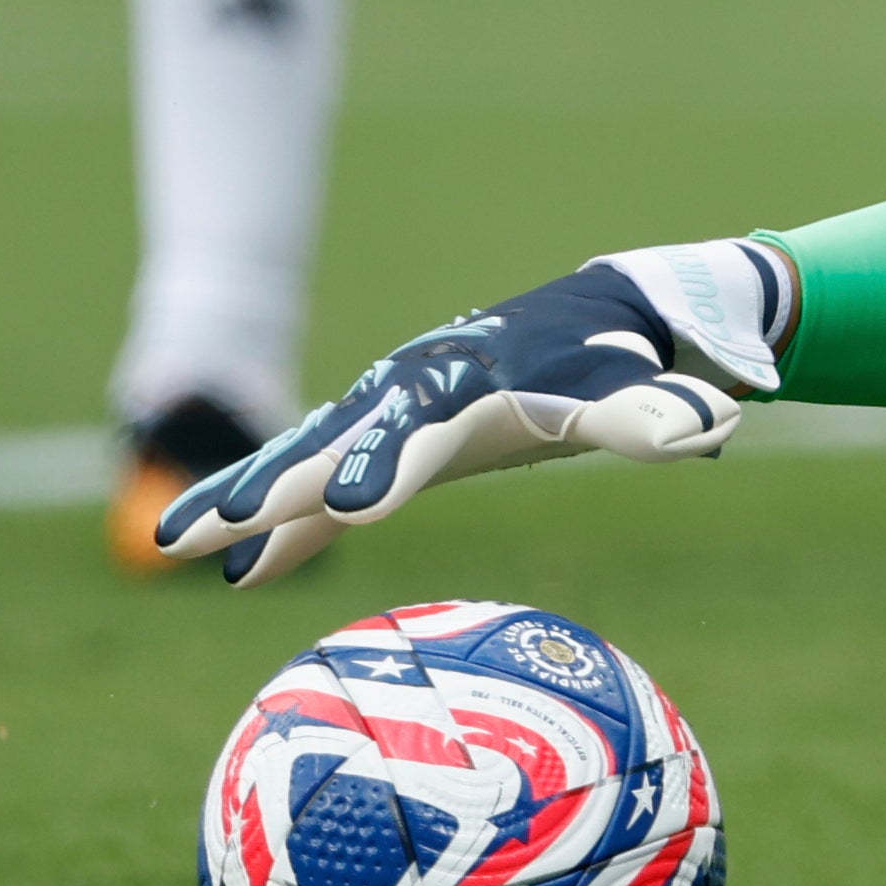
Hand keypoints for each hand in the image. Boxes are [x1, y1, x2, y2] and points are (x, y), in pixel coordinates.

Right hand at [157, 244, 786, 585]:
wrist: (601, 317)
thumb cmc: (624, 364)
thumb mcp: (645, 393)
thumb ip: (664, 417)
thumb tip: (711, 429)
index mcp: (477, 390)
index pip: (424, 435)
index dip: (391, 467)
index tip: (355, 506)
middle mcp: (419, 394)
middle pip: (337, 445)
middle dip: (275, 485)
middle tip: (209, 528)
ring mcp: (395, 408)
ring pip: (309, 456)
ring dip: (245, 498)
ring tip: (174, 541)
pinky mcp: (390, 431)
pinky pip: (325, 477)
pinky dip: (285, 519)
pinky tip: (242, 568)